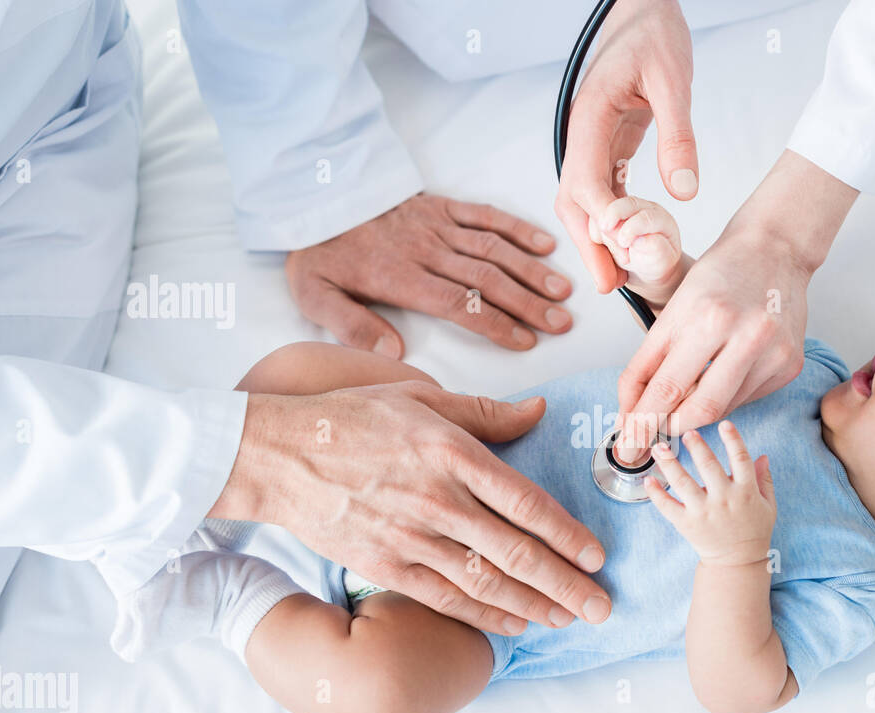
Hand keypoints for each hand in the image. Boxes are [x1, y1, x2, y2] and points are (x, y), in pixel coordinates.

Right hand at [211, 383, 612, 634]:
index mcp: (451, 453)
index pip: (524, 501)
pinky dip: (484, 615)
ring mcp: (409, 537)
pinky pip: (445, 597)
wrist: (277, 455)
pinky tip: (515, 623)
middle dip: (565, 584)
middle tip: (602, 606)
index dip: (566, 534)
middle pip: (516, 551)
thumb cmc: (350, 419)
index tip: (597, 556)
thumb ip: (483, 412)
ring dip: (534, 605)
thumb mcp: (419, 397)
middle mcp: (437, 499)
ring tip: (568, 618)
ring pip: (486, 581)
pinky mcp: (384, 564)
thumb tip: (538, 412)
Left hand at [285, 193, 573, 355]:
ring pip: (493, 249)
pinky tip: (543, 245)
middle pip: (486, 279)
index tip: (525, 341)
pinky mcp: (440, 206)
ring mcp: (436, 225)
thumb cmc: (318, 253)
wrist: (312, 196)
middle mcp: (426, 251)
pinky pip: (484, 215)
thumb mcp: (315, 297)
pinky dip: (516, 229)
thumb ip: (352, 327)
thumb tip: (395, 355)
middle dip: (528, 302)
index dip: (495, 323)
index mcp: (400, 277)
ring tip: (563, 291)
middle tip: (561, 322)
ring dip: (531, 270)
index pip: (458, 304)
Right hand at [554, 0, 697, 294]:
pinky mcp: (605, 146)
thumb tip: (684, 190)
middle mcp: (581, 134)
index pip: (586, 180)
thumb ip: (678, 134)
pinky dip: (610, 220)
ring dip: (597, 239)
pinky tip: (627, 244)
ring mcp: (590, 142)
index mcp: (589, 116)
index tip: (622, 251)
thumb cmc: (655, 33)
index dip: (603, 220)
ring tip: (617, 277)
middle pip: (573, 201)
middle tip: (609, 284)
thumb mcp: (674, 79)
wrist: (642, 9)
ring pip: (582, 201)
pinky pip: (600, 190)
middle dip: (589, 244)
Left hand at [614, 150, 859, 463]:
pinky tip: (721, 376)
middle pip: (698, 410)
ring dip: (694, 412)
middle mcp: (746, 335)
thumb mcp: (673, 309)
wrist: (775, 250)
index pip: (666, 386)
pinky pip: (745, 399)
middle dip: (667, 428)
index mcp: (708, 316)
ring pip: (722, 409)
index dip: (642, 422)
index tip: (627, 443)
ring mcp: (773, 352)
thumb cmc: (720, 274)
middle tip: (648, 436)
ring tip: (683, 397)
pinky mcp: (790, 364)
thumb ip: (649, 363)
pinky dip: (724, 398)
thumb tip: (631, 413)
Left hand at [645, 421, 775, 566]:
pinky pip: (668, 507)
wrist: (737, 562)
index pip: (740, 459)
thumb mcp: (768, 505)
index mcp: (746, 491)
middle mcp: (724, 499)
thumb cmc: (754, 530)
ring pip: (684, 483)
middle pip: (708, 467)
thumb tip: (762, 455)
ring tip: (658, 448)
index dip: (733, 440)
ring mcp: (704, 512)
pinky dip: (657, 494)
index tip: (724, 424)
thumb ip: (764, 479)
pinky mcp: (687, 524)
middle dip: (697, 447)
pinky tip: (648, 479)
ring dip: (670, 464)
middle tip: (687, 431)